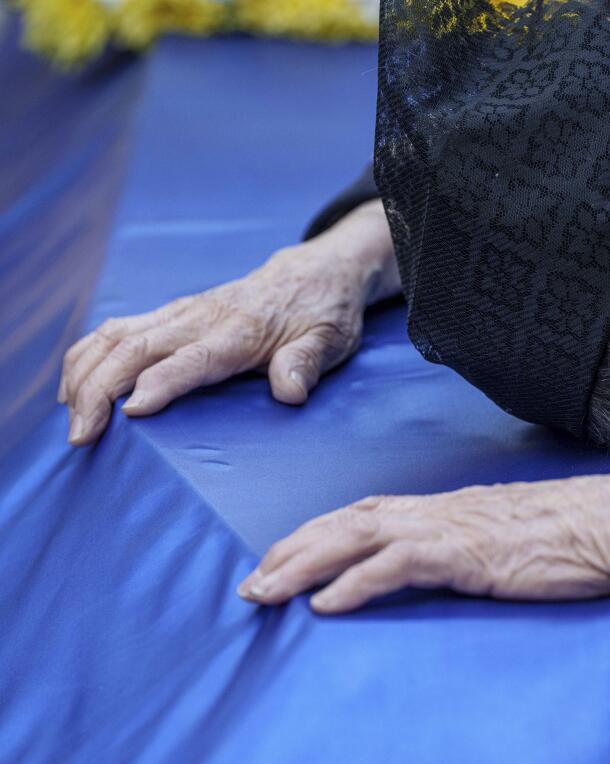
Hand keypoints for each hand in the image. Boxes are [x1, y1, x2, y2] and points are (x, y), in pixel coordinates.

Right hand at [60, 201, 398, 444]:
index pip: (191, 359)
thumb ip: (307, 364)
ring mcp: (181, 314)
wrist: (315, 273)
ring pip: (116, 335)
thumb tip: (290, 391)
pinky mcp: (171, 315)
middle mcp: (202, 318)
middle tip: (81, 435)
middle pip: (136, 348)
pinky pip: (117, 330)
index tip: (130, 412)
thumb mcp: (330, 341)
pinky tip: (73, 388)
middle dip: (99, 389)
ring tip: (70, 417)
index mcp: (240, 331)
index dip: (160, 384)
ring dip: (83, 373)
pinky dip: (87, 357)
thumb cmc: (323, 314)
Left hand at [237, 472, 609, 613]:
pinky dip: (354, 583)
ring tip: (264, 593)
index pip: (364, 514)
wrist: (609, 524)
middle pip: (345, 522)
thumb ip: (467, 545)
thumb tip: (442, 563)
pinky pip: (397, 565)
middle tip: (250, 584)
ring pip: (357, 539)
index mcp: (444, 507)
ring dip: (304, 566)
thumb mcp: (505, 537)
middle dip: (292, 551)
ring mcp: (448, 528)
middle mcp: (436, 510)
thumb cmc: (567, 535)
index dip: (316, 534)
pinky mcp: (464, 553)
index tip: (280, 557)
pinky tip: (326, 604)